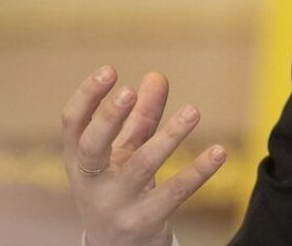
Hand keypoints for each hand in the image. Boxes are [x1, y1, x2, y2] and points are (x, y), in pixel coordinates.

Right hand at [61, 66, 225, 245]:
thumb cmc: (120, 187)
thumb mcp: (125, 152)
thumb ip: (140, 116)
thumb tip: (156, 76)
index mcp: (79, 159)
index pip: (73, 124)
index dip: (87, 96)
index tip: (110, 70)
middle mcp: (90, 182)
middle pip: (92, 146)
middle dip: (109, 118)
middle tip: (128, 92)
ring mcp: (114, 204)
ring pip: (140, 166)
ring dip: (168, 137)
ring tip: (193, 111)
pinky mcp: (143, 222)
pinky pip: (174, 194)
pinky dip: (198, 172)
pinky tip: (219, 151)